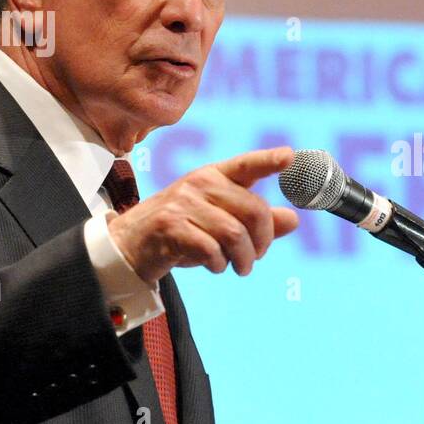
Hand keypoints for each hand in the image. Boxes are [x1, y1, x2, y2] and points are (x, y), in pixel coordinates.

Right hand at [107, 146, 299, 283]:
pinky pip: (211, 249)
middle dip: (263, 241)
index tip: (290, 156)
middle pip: (254, 211)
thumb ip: (255, 221)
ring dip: (243, 258)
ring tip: (239, 267)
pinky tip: (216, 266)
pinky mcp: (170, 226)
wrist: (130, 245)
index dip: (269, 161)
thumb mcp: (219, 222)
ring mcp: (183, 203)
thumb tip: (293, 220)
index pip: (246, 165)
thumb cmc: (181, 231)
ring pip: (235, 234)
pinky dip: (220, 264)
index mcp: (213, 176)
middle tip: (255, 257)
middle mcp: (199, 183)